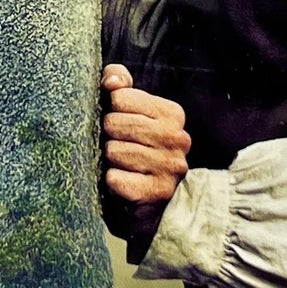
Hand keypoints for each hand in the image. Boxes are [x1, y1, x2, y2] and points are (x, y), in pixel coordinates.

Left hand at [100, 63, 189, 203]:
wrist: (148, 205)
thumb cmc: (134, 150)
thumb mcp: (128, 111)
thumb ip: (119, 84)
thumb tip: (113, 82)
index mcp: (172, 114)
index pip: (120, 98)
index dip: (111, 112)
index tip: (120, 126)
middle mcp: (178, 138)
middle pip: (114, 123)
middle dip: (108, 137)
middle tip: (119, 149)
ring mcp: (170, 167)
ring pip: (113, 151)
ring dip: (109, 161)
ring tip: (122, 167)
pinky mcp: (157, 193)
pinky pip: (115, 178)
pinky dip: (111, 182)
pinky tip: (122, 184)